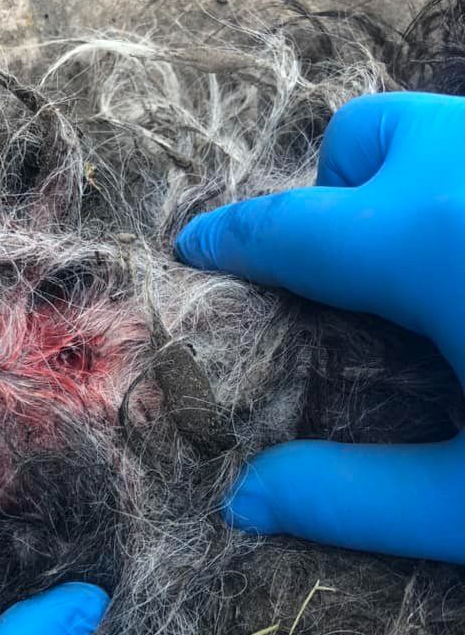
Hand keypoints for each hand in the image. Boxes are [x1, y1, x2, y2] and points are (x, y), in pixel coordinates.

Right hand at [175, 92, 464, 562]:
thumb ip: (356, 499)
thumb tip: (245, 504)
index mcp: (441, 242)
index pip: (291, 226)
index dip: (228, 239)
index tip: (195, 250)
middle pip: (364, 136)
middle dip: (331, 195)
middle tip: (345, 281)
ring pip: (437, 130)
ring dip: (403, 183)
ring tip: (424, 278)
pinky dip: (457, 192)